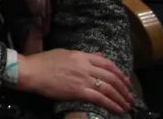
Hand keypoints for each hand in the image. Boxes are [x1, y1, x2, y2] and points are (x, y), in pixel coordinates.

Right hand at [17, 48, 132, 114]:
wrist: (31, 71)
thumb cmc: (44, 62)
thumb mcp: (64, 53)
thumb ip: (82, 55)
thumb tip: (98, 56)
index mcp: (81, 55)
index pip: (107, 63)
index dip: (119, 73)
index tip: (126, 81)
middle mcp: (85, 66)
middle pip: (111, 77)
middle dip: (124, 88)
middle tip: (130, 96)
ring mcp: (83, 78)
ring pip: (109, 88)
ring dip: (121, 98)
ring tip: (127, 105)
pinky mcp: (78, 91)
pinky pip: (100, 98)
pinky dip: (112, 104)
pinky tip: (118, 109)